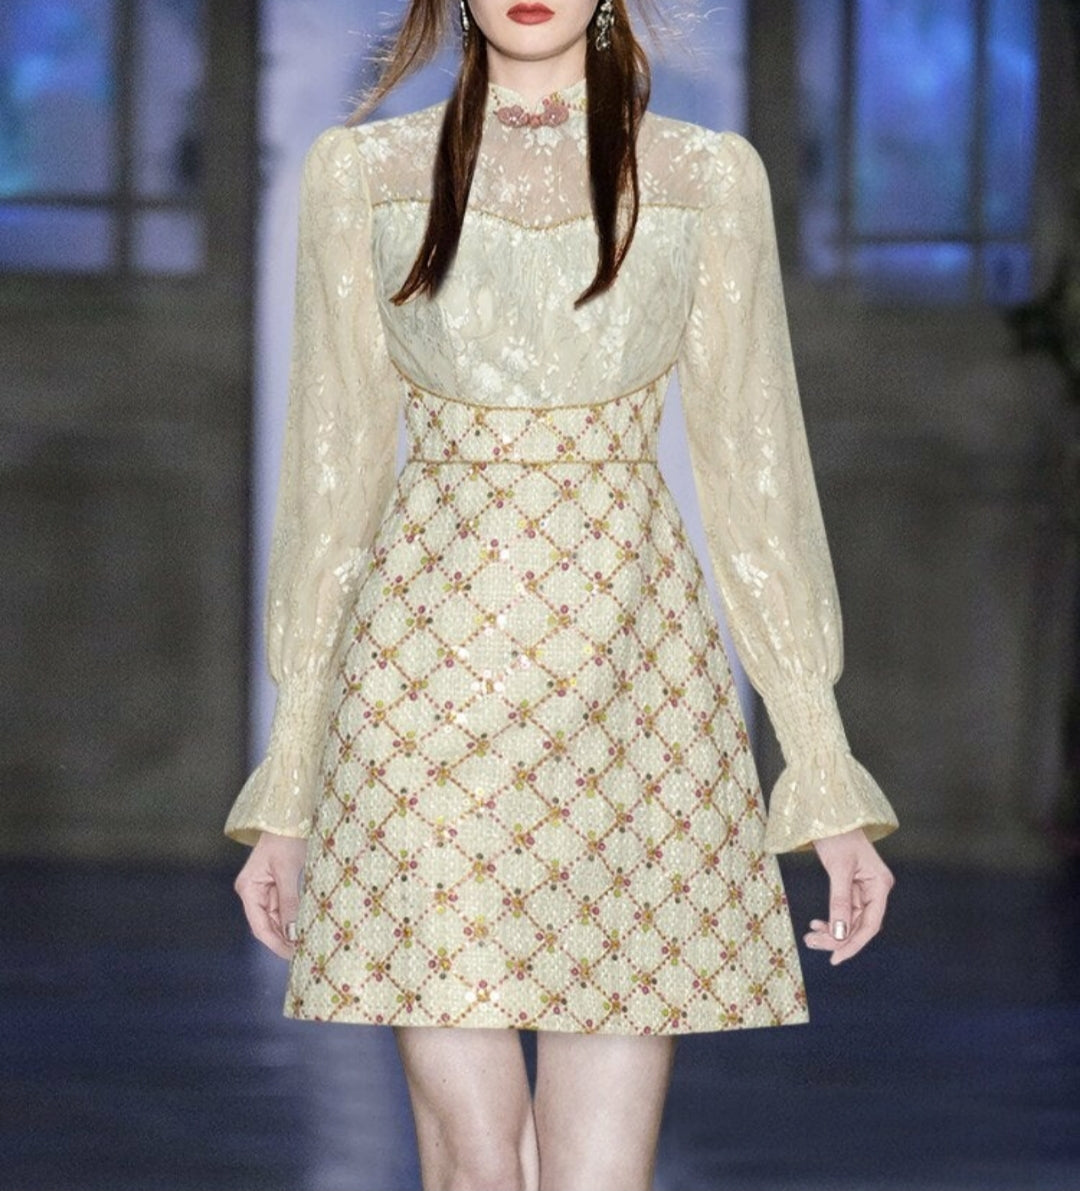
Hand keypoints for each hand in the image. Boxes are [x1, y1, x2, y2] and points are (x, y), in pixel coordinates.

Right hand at [233, 831, 308, 958]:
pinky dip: (292, 918)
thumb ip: (289, 902)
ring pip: (275, 918)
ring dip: (289, 930)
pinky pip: (283, 907)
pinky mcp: (276, 885)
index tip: (291, 955)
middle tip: (303, 953)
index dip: (275, 942)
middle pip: (266, 924)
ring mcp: (264, 889)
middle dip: (283, 939)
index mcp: (248, 888)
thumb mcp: (288, 871)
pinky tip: (304, 927)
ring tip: (306, 943)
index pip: (259, 925)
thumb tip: (293, 931)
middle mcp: (252, 891)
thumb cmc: (285, 838)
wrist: (290, 818)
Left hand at [804, 827, 894, 964]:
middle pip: (859, 924)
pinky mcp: (852, 885)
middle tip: (811, 942)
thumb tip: (839, 934)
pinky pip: (843, 910)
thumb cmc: (835, 834)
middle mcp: (876, 888)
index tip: (835, 958)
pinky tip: (816, 924)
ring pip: (849, 920)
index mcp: (880, 884)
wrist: (828, 812)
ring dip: (831, 930)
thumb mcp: (837, 868)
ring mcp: (865, 888)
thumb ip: (839, 902)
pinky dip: (830, 919)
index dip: (853, 944)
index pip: (870, 924)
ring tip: (809, 937)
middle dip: (836, 937)